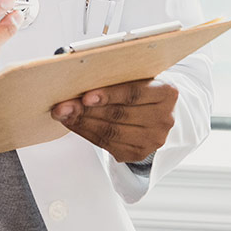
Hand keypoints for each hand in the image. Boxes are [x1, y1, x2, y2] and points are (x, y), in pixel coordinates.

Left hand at [50, 78, 177, 162]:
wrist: (156, 112)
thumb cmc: (141, 89)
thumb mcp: (137, 77)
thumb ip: (118, 76)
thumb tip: (80, 76)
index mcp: (167, 93)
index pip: (134, 94)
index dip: (109, 95)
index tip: (85, 96)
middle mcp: (164, 118)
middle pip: (120, 115)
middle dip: (87, 110)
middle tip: (63, 106)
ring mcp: (154, 139)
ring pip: (111, 132)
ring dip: (83, 123)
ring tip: (64, 115)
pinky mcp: (139, 153)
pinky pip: (108, 145)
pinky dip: (87, 134)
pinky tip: (75, 125)